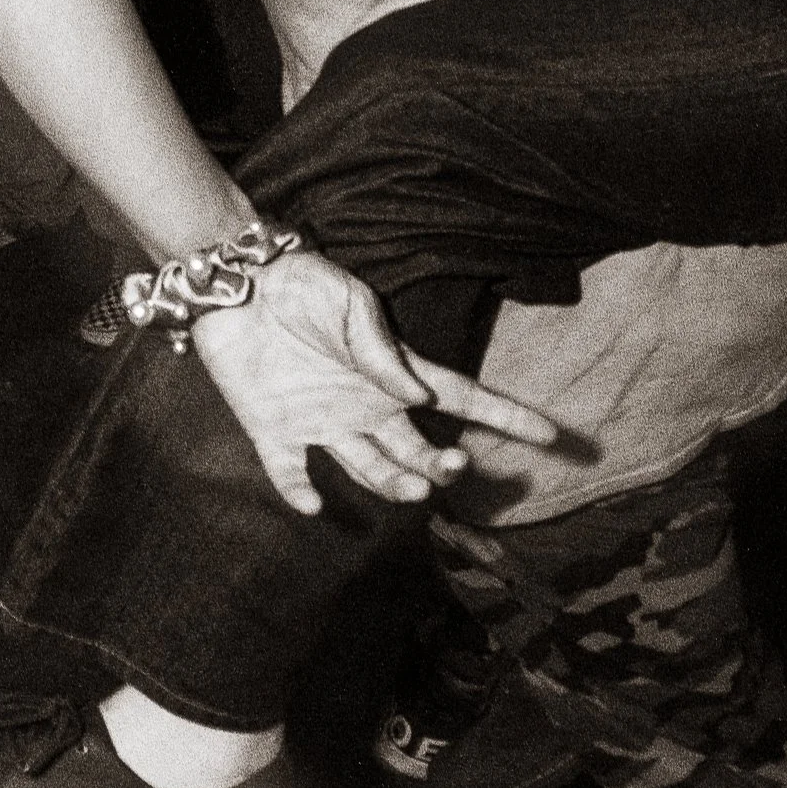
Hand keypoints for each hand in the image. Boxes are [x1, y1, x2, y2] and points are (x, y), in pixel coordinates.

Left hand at [192, 244, 559, 517]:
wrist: (235, 283)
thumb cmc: (303, 284)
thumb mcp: (350, 303)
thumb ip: (382, 351)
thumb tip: (418, 398)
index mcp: (394, 372)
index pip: (461, 398)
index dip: (505, 417)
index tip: (551, 436)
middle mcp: (366, 406)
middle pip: (418, 451)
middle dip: (441, 466)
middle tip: (451, 467)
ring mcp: (322, 422)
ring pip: (370, 471)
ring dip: (393, 485)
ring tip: (412, 489)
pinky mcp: (274, 431)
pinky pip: (290, 473)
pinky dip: (299, 493)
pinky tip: (312, 504)